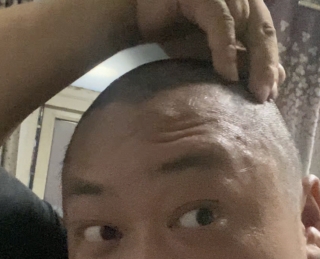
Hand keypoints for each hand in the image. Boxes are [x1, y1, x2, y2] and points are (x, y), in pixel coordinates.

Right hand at [136, 0, 283, 101]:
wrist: (140, 16)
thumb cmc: (176, 32)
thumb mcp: (208, 52)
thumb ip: (235, 59)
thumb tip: (263, 78)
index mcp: (244, 8)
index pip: (264, 37)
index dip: (270, 64)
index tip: (270, 94)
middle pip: (263, 31)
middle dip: (267, 65)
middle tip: (265, 96)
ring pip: (248, 25)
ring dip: (254, 60)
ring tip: (253, 90)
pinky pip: (220, 22)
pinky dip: (225, 49)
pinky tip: (228, 74)